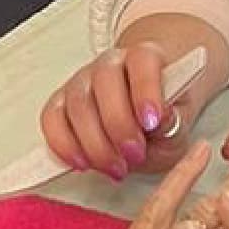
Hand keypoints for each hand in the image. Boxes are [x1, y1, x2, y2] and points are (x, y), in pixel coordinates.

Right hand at [40, 12, 228, 180]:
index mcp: (145, 59)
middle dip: (119, 124)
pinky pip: (51, 119)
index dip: (146, 89)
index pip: (143, 60)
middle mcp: (110, 64)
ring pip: (78, 103)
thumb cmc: (161, 124)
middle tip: (135, 156)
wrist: (143, 124)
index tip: (152, 122)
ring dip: (95, 142)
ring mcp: (81, 82)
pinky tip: (83, 164)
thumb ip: (172, 125)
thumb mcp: (177, 128)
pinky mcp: (59, 104)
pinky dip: (64, 144)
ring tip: (116, 169)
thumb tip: (163, 120)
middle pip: (105, 81)